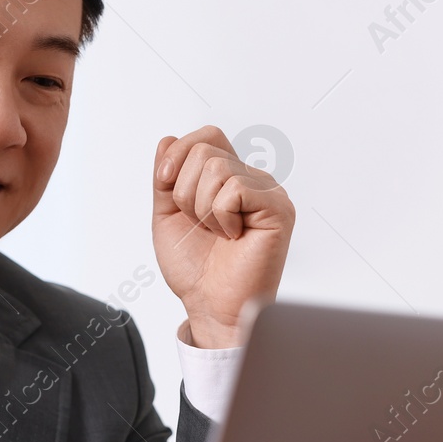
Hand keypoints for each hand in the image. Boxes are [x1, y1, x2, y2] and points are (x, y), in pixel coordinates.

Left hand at [152, 125, 294, 347]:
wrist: (210, 305)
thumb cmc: (195, 268)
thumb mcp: (166, 215)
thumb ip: (165, 177)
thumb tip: (168, 139)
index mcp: (227, 178)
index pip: (207, 136)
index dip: (179, 154)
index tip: (164, 183)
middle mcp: (251, 180)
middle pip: (206, 149)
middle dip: (185, 191)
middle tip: (200, 224)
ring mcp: (268, 193)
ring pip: (217, 168)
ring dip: (202, 208)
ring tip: (217, 233)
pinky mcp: (278, 209)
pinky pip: (235, 190)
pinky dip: (221, 217)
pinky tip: (233, 236)